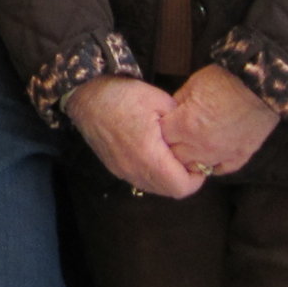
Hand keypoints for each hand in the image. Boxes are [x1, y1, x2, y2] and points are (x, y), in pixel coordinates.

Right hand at [66, 76, 205, 199]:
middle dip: (183, 179)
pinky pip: (140, 180)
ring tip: (172, 157)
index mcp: (149, 155)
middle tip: (189, 160)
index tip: (199, 162)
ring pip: (153, 188)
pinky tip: (154, 155)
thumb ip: (181, 124)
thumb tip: (193, 137)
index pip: (181, 187)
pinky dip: (152, 174)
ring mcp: (122, 171)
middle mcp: (134, 169)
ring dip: (167, 179)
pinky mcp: (114, 168)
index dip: (196, 179)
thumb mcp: (160, 100)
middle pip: (168, 191)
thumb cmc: (124, 95)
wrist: (87, 95)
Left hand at [159, 65, 277, 180]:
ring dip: (189, 158)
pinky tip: (209, 154)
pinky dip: (211, 164)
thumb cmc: (228, 81)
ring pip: (194, 168)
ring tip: (190, 146)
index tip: (163, 123)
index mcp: (185, 125)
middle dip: (171, 146)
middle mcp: (200, 146)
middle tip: (175, 135)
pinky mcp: (238, 159)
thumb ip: (177, 102)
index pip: (160, 136)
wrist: (262, 89)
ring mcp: (220, 156)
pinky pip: (218, 170)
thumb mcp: (194, 84)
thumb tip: (169, 112)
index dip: (160, 129)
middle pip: (174, 156)